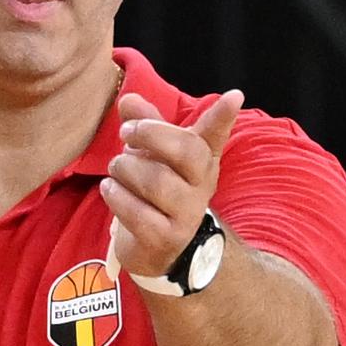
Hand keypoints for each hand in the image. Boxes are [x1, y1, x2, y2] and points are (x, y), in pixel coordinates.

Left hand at [101, 89, 242, 277]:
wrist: (161, 248)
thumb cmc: (157, 192)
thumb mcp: (153, 155)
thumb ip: (144, 125)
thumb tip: (128, 98)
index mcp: (201, 159)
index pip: (215, 135)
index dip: (223, 116)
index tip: (234, 96)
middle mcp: (201, 185)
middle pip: (185, 151)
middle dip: (149, 133)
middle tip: (125, 133)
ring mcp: (186, 215)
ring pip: (156, 181)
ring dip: (125, 169)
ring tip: (117, 169)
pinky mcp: (165, 238)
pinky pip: (137, 212)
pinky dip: (116, 196)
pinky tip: (110, 190)